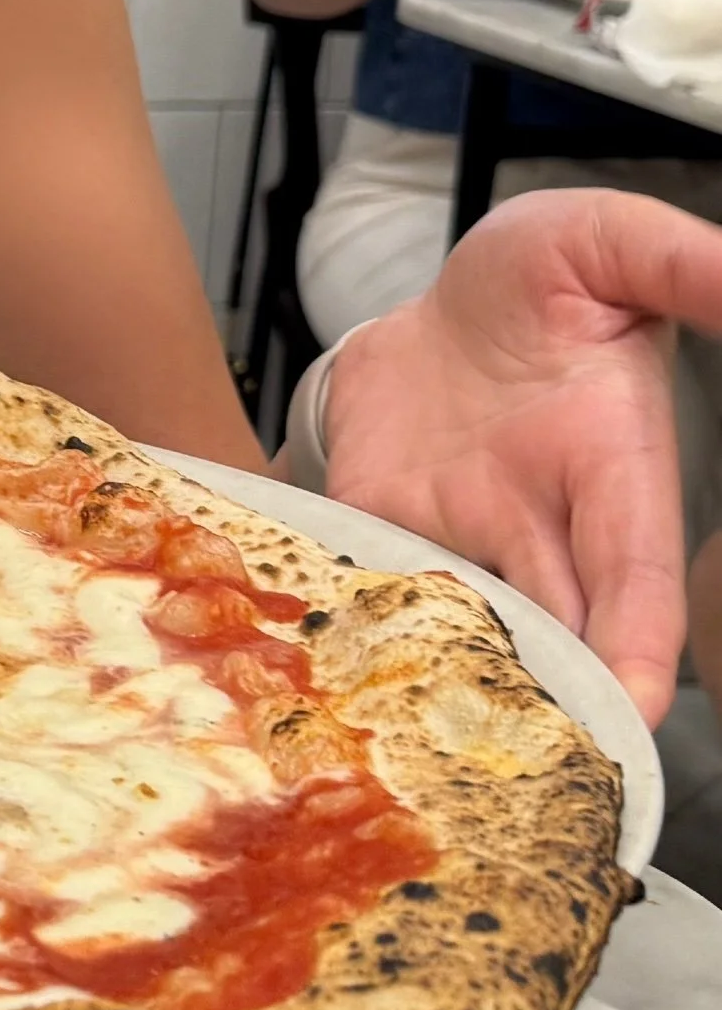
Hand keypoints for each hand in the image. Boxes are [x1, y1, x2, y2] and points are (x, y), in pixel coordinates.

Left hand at [324, 188, 721, 724]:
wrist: (436, 302)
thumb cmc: (540, 278)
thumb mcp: (607, 243)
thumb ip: (682, 265)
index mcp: (613, 469)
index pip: (639, 577)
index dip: (641, 646)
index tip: (639, 708)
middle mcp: (541, 527)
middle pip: (556, 637)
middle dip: (548, 705)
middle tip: (523, 766)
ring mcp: (460, 541)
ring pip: (466, 638)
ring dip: (451, 687)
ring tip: (424, 746)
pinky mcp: (382, 536)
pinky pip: (372, 599)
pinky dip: (357, 637)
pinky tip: (329, 682)